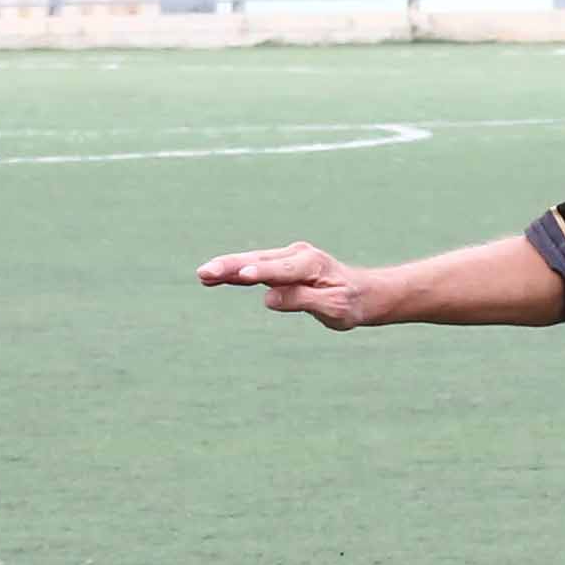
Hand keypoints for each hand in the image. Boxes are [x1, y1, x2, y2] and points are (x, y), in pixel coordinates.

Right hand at [197, 242, 384, 326]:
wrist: (362, 293)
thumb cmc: (350, 303)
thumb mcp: (334, 308)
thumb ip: (302, 301)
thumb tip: (269, 298)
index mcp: (311, 265)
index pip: (281, 270)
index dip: (262, 274)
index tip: (242, 277)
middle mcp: (297, 255)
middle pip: (258, 261)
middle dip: (230, 267)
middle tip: (205, 272)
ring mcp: (287, 258)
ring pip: (251, 262)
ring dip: (226, 268)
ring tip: (202, 275)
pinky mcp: (281, 265)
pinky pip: (254, 268)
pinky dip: (233, 272)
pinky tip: (212, 278)